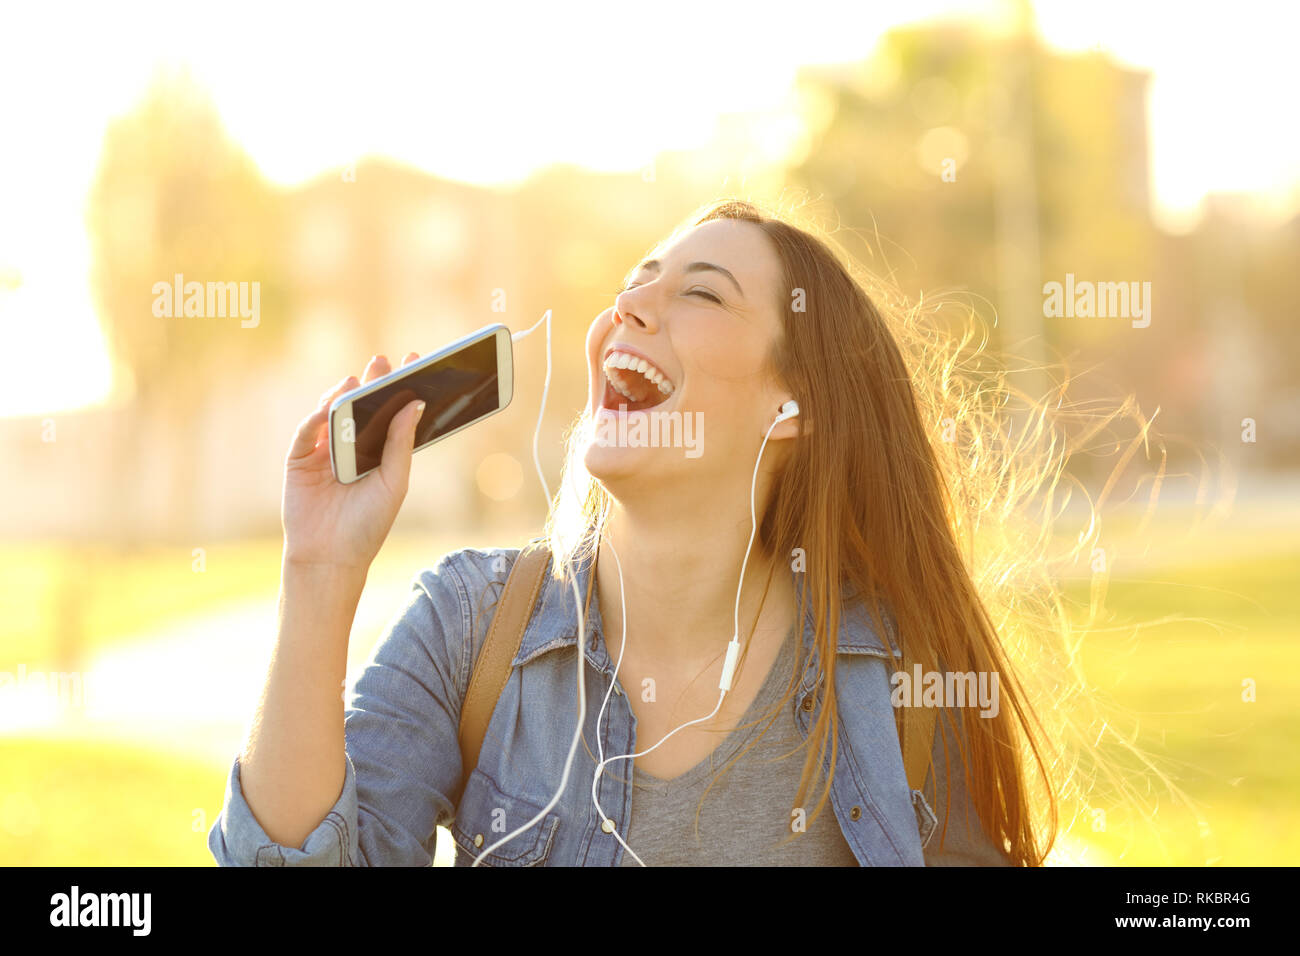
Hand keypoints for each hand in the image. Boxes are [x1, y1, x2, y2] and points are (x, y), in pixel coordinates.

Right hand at [280, 352, 423, 571]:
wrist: (331, 558)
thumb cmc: (368, 525)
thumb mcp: (393, 482)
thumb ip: (400, 443)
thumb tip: (415, 404)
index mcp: (378, 453)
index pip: (390, 414)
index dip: (400, 388)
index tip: (413, 361)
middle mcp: (351, 448)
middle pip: (362, 407)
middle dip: (371, 382)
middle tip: (382, 360)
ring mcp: (323, 452)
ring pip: (332, 414)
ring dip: (343, 394)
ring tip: (357, 379)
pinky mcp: (299, 460)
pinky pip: (307, 432)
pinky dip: (316, 417)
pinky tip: (329, 406)